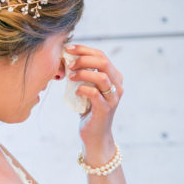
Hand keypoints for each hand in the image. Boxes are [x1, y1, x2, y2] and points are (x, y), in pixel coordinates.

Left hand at [64, 44, 123, 161]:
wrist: (94, 135)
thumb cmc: (88, 109)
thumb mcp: (87, 88)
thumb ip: (83, 74)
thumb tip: (66, 57)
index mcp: (114, 76)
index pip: (101, 55)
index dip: (84, 49)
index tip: (68, 49)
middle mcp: (117, 85)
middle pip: (103, 62)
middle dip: (83, 59)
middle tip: (69, 63)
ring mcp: (113, 98)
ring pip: (102, 77)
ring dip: (83, 73)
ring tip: (70, 76)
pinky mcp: (105, 109)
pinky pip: (95, 94)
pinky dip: (83, 89)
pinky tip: (76, 91)